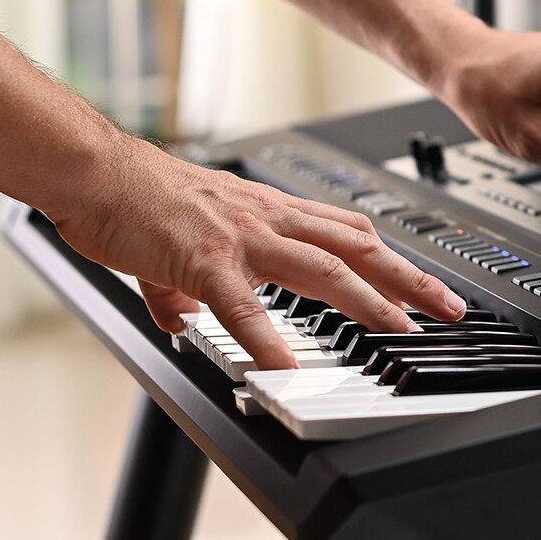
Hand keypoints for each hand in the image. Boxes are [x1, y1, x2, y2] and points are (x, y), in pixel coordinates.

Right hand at [52, 139, 466, 368]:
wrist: (93, 172)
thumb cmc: (133, 200)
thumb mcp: (177, 247)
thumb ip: (184, 291)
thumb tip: (183, 323)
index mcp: (268, 212)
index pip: (349, 232)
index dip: (394, 259)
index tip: (425, 285)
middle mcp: (267, 218)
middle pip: (359, 247)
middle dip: (410, 280)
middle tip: (447, 309)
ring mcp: (241, 238)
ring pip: (324, 269)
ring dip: (370, 303)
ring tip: (402, 333)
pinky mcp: (203, 261)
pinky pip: (245, 306)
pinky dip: (270, 338)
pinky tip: (287, 367)